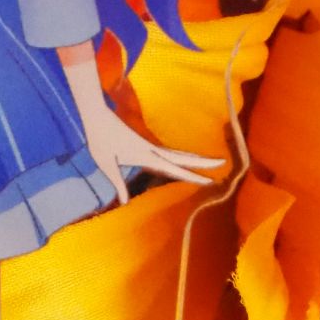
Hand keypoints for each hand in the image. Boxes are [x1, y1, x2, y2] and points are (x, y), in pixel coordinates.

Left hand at [82, 110, 222, 204]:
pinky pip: (167, 152)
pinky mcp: (144, 143)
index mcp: (146, 155)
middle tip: (223, 163)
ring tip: (211, 161)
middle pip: (182, 157)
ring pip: (177, 153)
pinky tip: (183, 159)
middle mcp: (152, 150)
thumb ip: (117, 182)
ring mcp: (149, 145)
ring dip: (194, 158)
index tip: (209, 180)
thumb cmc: (100, 140)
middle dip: (203, 162)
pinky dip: (180, 156)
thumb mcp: (106, 164)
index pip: (174, 168)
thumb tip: (124, 202)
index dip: (192, 175)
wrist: (97, 117)